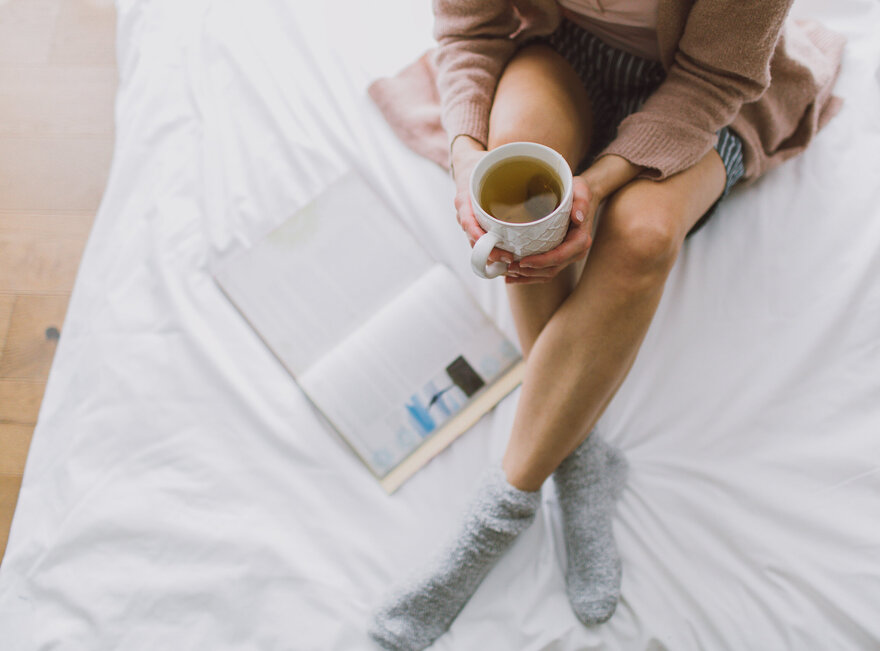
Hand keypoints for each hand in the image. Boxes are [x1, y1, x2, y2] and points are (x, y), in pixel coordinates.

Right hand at [451, 137, 515, 266]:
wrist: (467, 166)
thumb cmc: (481, 164)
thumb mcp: (490, 161)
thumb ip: (509, 166)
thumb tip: (540, 165)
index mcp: (464, 200)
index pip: (468, 222)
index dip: (480, 236)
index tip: (494, 245)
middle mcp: (464, 214)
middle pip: (473, 240)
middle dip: (490, 253)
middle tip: (510, 259)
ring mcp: (468, 222)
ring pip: (477, 245)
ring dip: (492, 256)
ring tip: (510, 263)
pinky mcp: (476, 226)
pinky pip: (481, 242)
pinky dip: (492, 252)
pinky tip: (508, 258)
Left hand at [505, 175, 597, 283]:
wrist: (581, 199)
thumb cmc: (578, 193)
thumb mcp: (581, 190)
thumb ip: (581, 202)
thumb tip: (578, 217)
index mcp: (580, 240)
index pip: (559, 256)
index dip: (540, 262)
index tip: (522, 261)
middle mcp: (575, 252)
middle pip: (551, 269)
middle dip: (530, 272)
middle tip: (509, 267)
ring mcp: (567, 257)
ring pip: (547, 274)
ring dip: (527, 276)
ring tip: (508, 272)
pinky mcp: (560, 258)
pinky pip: (545, 272)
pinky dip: (529, 276)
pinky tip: (513, 276)